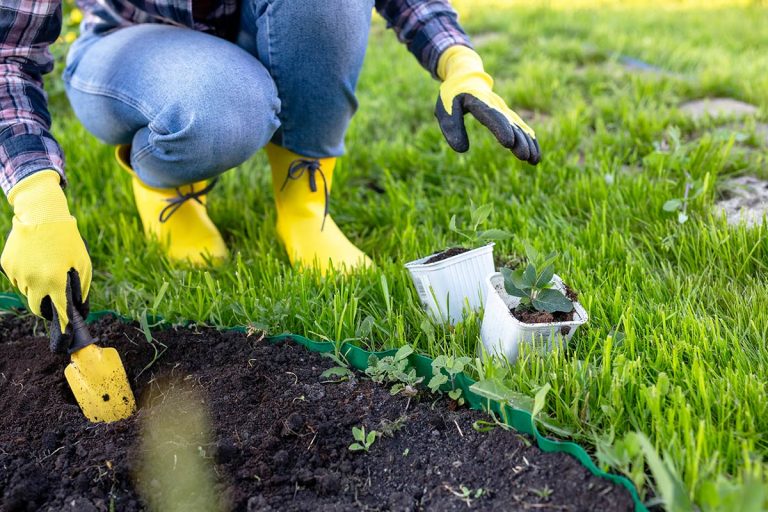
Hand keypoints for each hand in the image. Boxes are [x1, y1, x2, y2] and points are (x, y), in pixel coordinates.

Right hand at [1, 170, 91, 352]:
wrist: (42, 215)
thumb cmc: (68, 241)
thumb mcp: (82, 263)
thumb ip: (81, 288)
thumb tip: (78, 308)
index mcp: (55, 281)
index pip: (59, 312)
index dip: (63, 324)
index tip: (65, 334)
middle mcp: (34, 281)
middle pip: (36, 308)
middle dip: (44, 307)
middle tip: (52, 299)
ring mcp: (18, 273)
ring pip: (26, 290)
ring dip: (35, 286)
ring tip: (45, 266)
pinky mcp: (7, 265)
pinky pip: (16, 277)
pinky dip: (25, 273)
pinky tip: (33, 258)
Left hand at [435, 45, 540, 164]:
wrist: (465, 75)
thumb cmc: (452, 95)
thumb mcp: (445, 110)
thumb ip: (452, 127)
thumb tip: (462, 149)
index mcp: (479, 101)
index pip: (492, 116)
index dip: (501, 128)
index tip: (509, 143)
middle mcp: (495, 105)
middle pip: (510, 123)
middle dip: (519, 140)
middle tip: (525, 156)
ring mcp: (503, 109)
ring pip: (518, 126)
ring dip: (527, 142)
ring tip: (534, 160)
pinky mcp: (506, 114)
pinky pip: (520, 126)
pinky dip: (528, 138)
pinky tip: (535, 152)